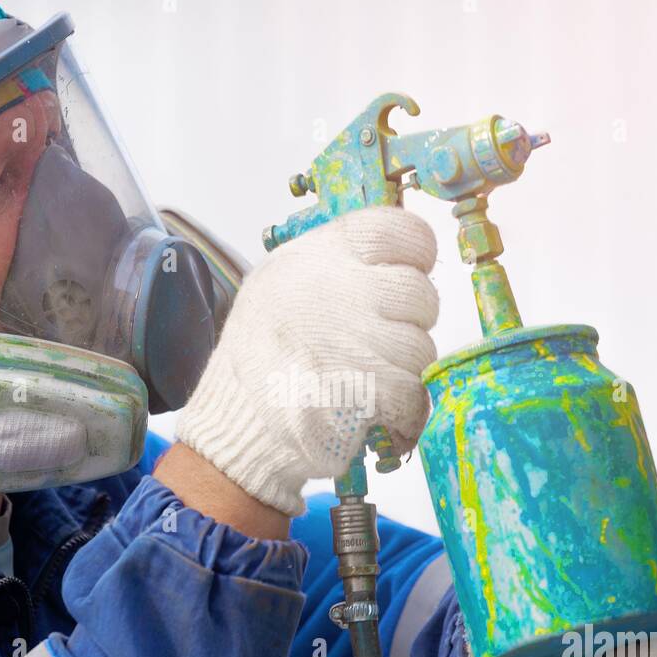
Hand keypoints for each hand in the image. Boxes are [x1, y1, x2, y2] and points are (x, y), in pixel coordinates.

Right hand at [176, 206, 438, 515]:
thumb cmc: (256, 359)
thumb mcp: (277, 284)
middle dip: (408, 325)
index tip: (402, 279)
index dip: (414, 258)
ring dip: (401, 372)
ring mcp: (360, 335)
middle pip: (420, 294)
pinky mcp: (374, 385)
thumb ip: (332, 266)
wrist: (235, 425)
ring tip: (359, 382)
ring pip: (421, 347)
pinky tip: (369, 411)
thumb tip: (387, 264)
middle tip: (375, 346)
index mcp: (321, 252)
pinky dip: (400, 411)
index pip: (403, 231)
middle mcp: (343, 285)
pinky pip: (414, 392)